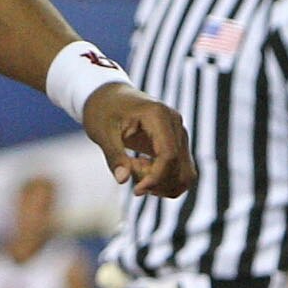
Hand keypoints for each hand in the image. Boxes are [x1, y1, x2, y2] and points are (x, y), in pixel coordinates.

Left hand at [84, 83, 194, 198]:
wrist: (108, 97)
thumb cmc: (102, 111)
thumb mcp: (102, 133)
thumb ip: (114, 156)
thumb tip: (122, 180)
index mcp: (158, 115)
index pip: (169, 155)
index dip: (155, 178)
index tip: (136, 190)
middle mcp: (175, 123)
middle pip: (179, 167)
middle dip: (155, 181)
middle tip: (129, 168)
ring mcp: (179, 133)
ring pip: (185, 173)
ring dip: (161, 183)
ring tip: (135, 167)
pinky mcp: (177, 143)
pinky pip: (180, 171)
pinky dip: (164, 180)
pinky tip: (142, 168)